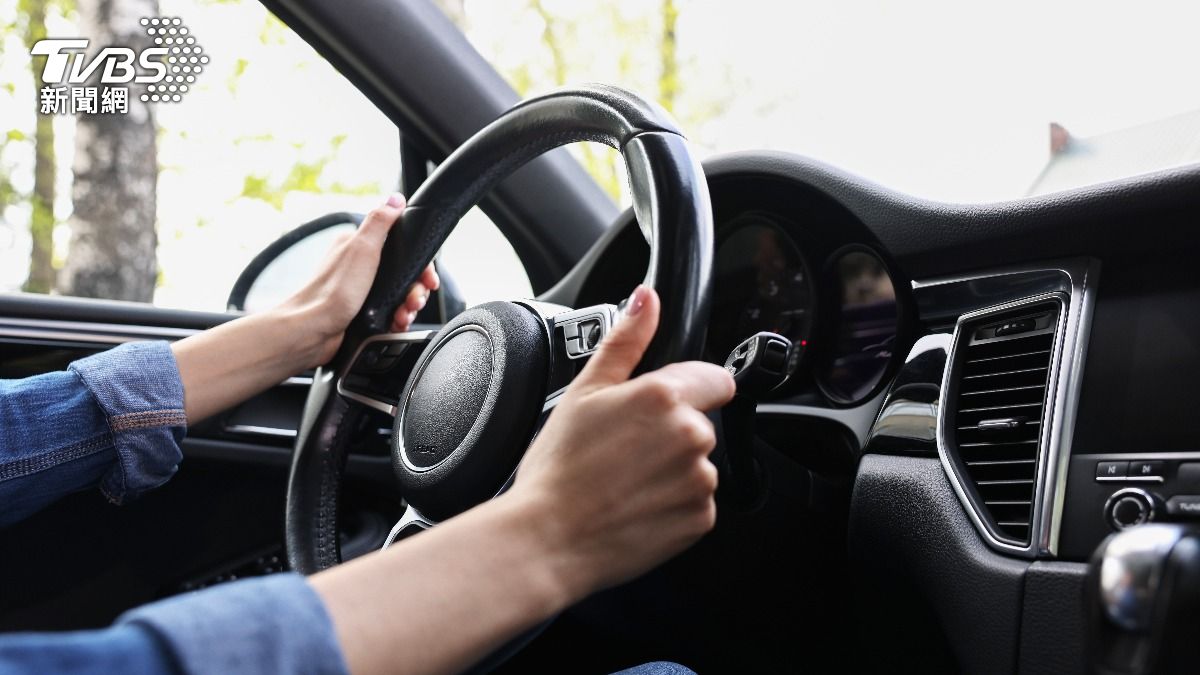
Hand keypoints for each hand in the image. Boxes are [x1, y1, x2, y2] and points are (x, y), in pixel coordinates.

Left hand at [279, 193, 439, 366]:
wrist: (312, 332)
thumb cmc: (332, 292)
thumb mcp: (361, 249)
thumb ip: (380, 222)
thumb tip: (396, 198)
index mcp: (359, 246)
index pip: (402, 248)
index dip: (420, 264)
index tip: (428, 279)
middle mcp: (360, 266)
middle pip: (405, 274)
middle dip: (416, 289)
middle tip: (414, 300)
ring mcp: (362, 290)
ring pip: (399, 295)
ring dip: (408, 306)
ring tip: (404, 315)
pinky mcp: (362, 312)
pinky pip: (390, 313)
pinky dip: (397, 319)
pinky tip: (396, 324)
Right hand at [510, 285, 735, 598]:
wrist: (547, 539)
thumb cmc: (557, 469)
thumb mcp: (584, 391)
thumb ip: (626, 339)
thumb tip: (647, 298)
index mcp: (665, 397)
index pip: (714, 378)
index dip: (686, 388)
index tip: (655, 409)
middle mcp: (692, 436)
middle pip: (699, 423)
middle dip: (670, 432)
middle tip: (622, 450)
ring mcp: (699, 481)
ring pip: (696, 464)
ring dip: (671, 470)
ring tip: (624, 481)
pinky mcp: (699, 519)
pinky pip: (695, 503)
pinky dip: (671, 505)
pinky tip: (633, 505)